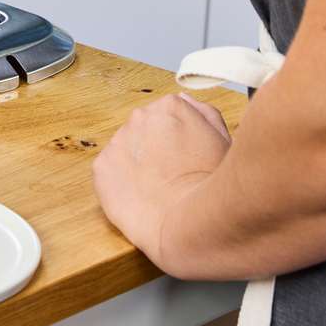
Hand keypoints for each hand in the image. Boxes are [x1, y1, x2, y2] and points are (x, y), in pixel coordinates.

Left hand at [92, 93, 230, 275]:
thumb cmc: (211, 186)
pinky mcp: (101, 167)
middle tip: (172, 174)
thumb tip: (186, 101)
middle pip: (144, 128)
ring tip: (157, 188)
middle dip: (155, 148)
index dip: (178, 138)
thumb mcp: (224, 140)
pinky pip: (109, 171)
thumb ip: (203, 113)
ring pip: (126, 149)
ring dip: (137, 164)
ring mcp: (117, 141)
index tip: (184, 156)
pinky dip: (121, 183)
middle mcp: (140, 117)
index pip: (168, 113)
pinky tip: (140, 196)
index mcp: (170, 107)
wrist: (189, 223)